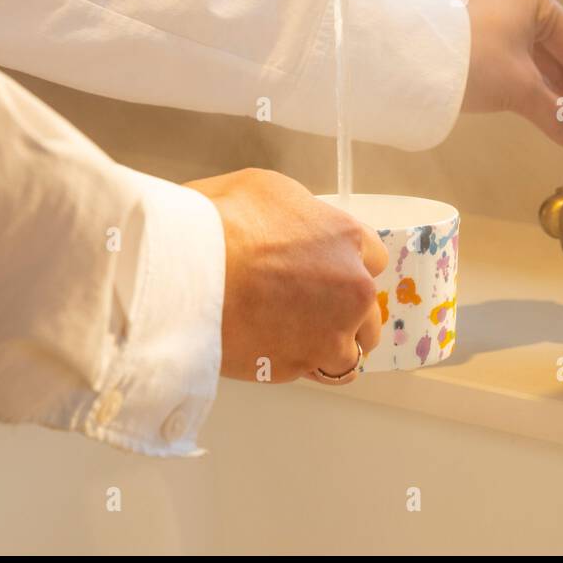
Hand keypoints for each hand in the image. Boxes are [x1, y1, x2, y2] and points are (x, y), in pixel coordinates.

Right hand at [185, 169, 386, 381]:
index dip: (349, 264)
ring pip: (352, 347)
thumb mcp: (265, 189)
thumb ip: (294, 213)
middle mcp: (351, 287)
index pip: (373, 257)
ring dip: (334, 343)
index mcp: (345, 238)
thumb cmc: (221, 223)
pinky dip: (310, 366)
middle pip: (369, 307)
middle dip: (348, 308)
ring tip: (301, 337)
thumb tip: (287, 223)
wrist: (188, 273)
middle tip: (314, 306)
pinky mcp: (301, 365)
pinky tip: (287, 354)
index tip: (330, 271)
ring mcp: (330, 331)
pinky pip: (322, 372)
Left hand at [461, 0, 562, 157]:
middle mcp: (515, 0)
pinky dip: (531, 92)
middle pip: (558, 55)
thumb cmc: (468, 58)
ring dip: (556, 97)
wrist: (403, 57)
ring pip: (535, 63)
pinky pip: (513, 66)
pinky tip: (545, 115)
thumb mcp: (522, 90)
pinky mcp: (473, 38)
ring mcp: (492, 18)